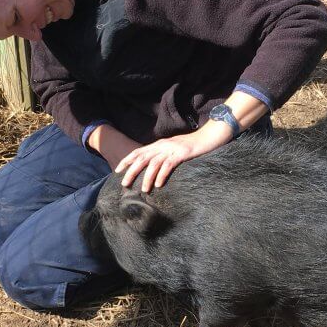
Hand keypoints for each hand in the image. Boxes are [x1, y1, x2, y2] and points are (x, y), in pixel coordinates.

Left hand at [115, 124, 231, 192]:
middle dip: (131, 170)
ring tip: (144, 189)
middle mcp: (163, 146)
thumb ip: (163, 156)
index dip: (127, 160)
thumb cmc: (192, 146)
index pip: (139, 151)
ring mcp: (172, 149)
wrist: (209, 137)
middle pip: (142, 158)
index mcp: (159, 145)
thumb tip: (153, 168)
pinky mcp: (182, 154)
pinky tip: (159, 184)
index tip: (117, 170)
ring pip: (154, 163)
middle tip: (124, 183)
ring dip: (147, 177)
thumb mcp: (173, 149)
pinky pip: (168, 165)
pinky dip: (162, 175)